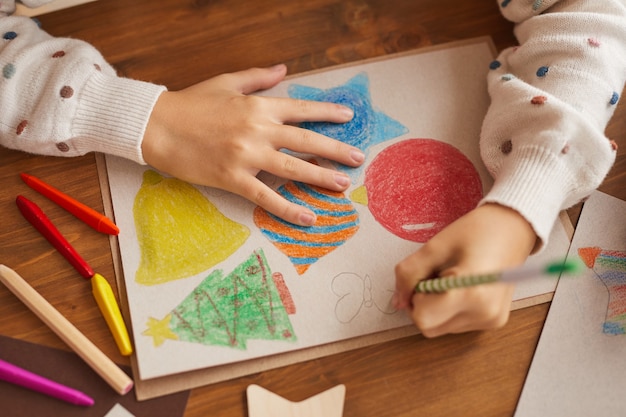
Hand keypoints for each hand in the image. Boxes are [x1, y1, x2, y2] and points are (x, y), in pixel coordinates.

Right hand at [142, 64, 364, 225]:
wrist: (157, 126)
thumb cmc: (190, 103)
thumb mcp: (226, 82)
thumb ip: (258, 77)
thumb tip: (283, 69)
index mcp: (258, 106)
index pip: (301, 109)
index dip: (327, 113)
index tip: (348, 117)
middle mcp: (258, 130)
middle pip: (306, 141)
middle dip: (335, 149)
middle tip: (358, 158)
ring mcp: (247, 156)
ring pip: (293, 169)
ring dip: (322, 177)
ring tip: (343, 185)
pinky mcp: (234, 179)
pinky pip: (267, 197)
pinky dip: (289, 209)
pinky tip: (309, 218)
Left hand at [393, 203, 537, 337]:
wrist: (513, 228)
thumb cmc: (477, 231)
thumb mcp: (435, 247)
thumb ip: (409, 274)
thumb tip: (397, 301)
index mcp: (471, 294)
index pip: (422, 317)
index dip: (414, 296)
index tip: (424, 275)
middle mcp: (484, 314)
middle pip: (430, 326)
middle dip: (423, 303)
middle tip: (435, 275)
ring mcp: (490, 321)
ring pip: (441, 327)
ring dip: (435, 306)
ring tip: (451, 278)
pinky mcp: (493, 322)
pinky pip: (456, 324)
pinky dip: (449, 309)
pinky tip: (460, 288)